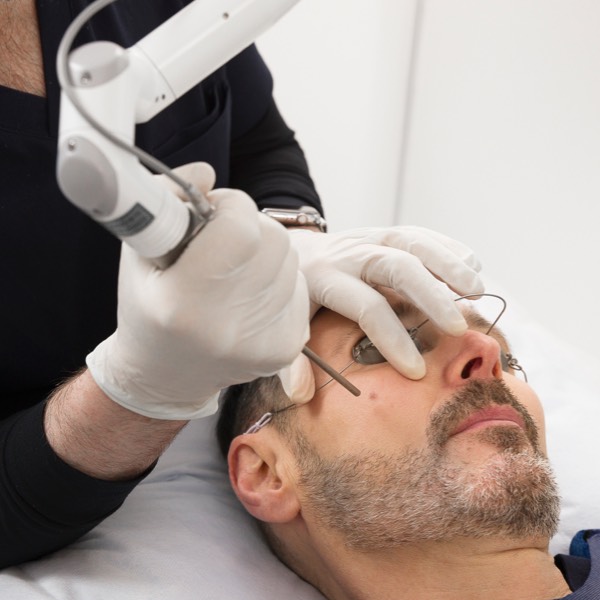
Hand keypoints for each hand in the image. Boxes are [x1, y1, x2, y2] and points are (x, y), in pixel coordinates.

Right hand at [86, 163, 309, 418]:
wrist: (167, 374)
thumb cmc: (148, 306)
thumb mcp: (139, 249)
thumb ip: (168, 199)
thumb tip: (207, 172)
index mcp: (184, 304)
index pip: (239, 227)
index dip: (230, 206)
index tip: (214, 212)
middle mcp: (227, 329)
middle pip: (273, 240)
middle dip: (250, 226)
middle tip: (224, 241)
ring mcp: (261, 343)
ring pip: (290, 261)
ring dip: (264, 255)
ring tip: (231, 274)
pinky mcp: (284, 349)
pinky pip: (298, 287)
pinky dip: (276, 281)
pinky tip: (248, 298)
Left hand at [283, 226, 483, 400]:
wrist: (297, 251)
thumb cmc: (297, 295)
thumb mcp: (286, 324)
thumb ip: (290, 358)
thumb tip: (302, 394)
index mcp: (325, 279)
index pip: (366, 307)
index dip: (392, 339)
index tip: (416, 371)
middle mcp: (350, 254)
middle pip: (395, 266)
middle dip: (430, 295)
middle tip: (457, 327)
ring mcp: (369, 238)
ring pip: (412, 242)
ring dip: (448, 264)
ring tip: (476, 291)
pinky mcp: (384, 233)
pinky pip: (419, 233)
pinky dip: (447, 247)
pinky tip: (472, 263)